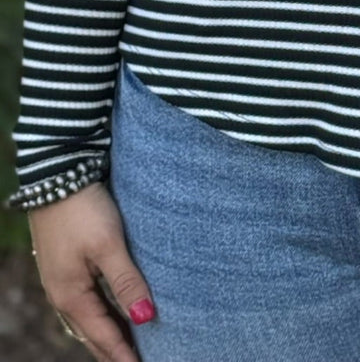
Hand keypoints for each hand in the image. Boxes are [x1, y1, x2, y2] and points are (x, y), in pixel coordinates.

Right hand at [28, 181, 155, 361]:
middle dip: (114, 351)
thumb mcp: (109, 245)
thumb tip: (145, 319)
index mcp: (72, 295)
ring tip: (128, 346)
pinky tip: (110, 313)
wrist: (56, 174)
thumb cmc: (84, 209)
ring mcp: (61, 280)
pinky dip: (99, 315)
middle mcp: (62, 294)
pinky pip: (84, 302)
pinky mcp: (65, 264)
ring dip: (106, 334)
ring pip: (87, 318)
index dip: (124, 355)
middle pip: (92, 333)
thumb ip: (126, 282)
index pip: (103, 336)